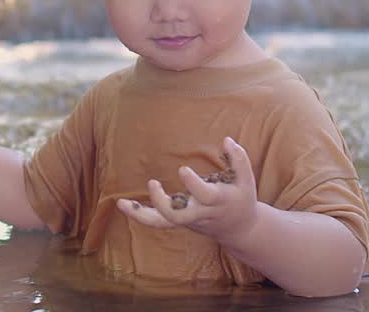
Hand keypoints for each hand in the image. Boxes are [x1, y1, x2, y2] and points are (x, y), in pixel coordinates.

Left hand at [116, 137, 258, 245]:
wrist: (239, 228)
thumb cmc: (241, 197)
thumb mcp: (246, 179)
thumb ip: (239, 159)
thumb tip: (226, 140)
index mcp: (218, 201)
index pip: (205, 196)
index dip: (193, 184)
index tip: (182, 169)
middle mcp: (200, 213)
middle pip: (178, 216)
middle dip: (162, 203)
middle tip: (152, 183)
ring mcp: (188, 219)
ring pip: (164, 223)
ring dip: (141, 215)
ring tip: (121, 203)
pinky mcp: (179, 221)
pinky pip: (157, 222)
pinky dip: (139, 215)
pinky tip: (122, 205)